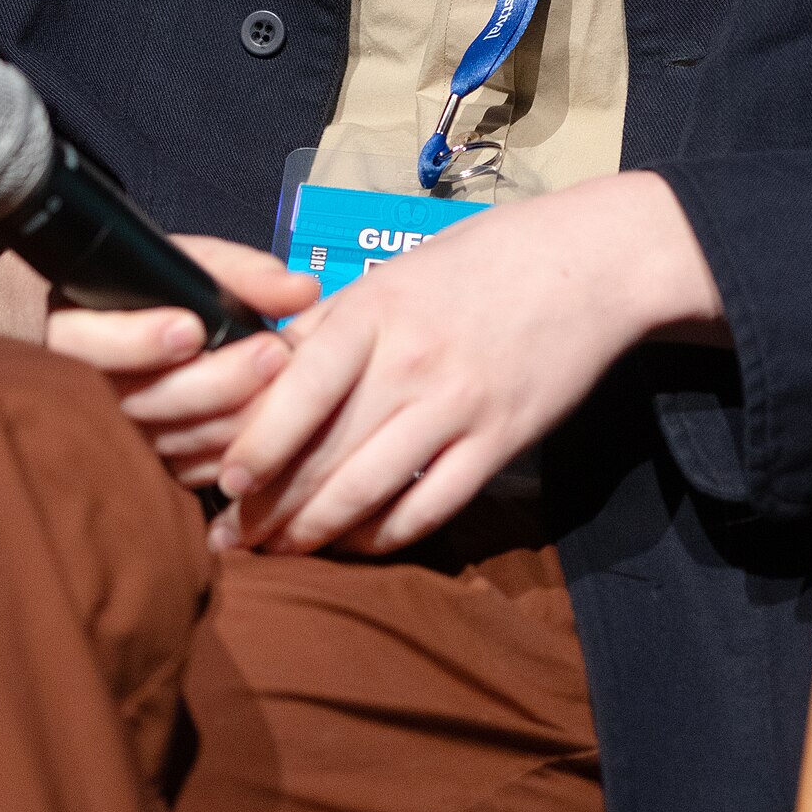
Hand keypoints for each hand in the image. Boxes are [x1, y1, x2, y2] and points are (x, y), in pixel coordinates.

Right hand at [44, 237, 318, 489]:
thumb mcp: (195, 264)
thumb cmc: (169, 289)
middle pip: (139, 400)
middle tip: (272, 353)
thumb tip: (301, 290)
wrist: (160, 328)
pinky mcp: (150, 465)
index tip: (192, 328)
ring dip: (232, 416)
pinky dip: (229, 449)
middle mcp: (87, 388)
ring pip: (169, 440)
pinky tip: (271, 427)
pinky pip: (188, 469)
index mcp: (77, 326)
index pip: (89, 344)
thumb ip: (242, 274)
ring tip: (285, 383)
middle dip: (213, 380)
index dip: (138, 341)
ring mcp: (118, 435)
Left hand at [211, 170, 722, 557]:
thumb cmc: (484, 259)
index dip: (255, 442)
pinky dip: (384, 536)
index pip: (299, 386)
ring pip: (368, 490)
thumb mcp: (400, 271)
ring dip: (314, 532)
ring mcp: (458, 406)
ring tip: (278, 552)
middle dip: (268, 505)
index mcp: (378, 308)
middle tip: (229, 537)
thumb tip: (266, 364)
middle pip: (323, 451)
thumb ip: (336, 320)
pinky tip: (356, 546)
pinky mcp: (498, 443)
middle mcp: (413, 361)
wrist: (590, 261)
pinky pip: (429, 508)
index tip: (220, 480)